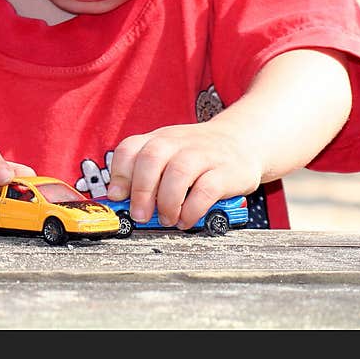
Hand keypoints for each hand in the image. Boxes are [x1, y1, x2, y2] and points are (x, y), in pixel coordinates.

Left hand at [104, 121, 261, 230]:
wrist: (242, 141)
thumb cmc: (199, 155)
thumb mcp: (169, 155)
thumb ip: (146, 174)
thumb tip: (120, 202)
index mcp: (159, 139)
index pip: (130, 148)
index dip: (119, 174)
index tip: (117, 197)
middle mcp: (178, 142)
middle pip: (151, 158)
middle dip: (141, 190)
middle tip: (140, 215)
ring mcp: (203, 154)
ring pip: (178, 172)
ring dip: (167, 202)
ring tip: (167, 219)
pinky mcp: (225, 171)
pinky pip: (206, 189)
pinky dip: (193, 209)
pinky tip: (187, 219)